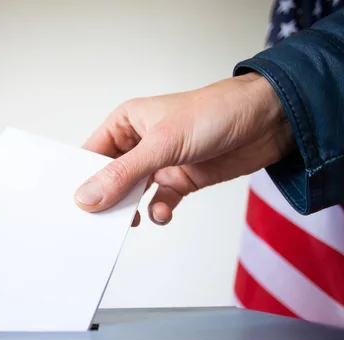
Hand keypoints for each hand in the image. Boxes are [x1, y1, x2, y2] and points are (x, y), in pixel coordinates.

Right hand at [74, 73, 293, 225]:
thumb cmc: (214, 114)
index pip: (92, 153)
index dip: (81, 178)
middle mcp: (140, 143)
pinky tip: (164, 212)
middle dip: (107, 199)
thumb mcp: (162, 144)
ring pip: (133, 193)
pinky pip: (160, 202)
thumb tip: (87, 197)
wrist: (268, 122)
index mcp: (127, 123)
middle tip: (100, 221)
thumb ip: (123, 174)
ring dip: (132, 209)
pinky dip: (159, 211)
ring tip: (132, 219)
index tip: (74, 205)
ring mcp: (160, 163)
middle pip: (110, 177)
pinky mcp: (181, 180)